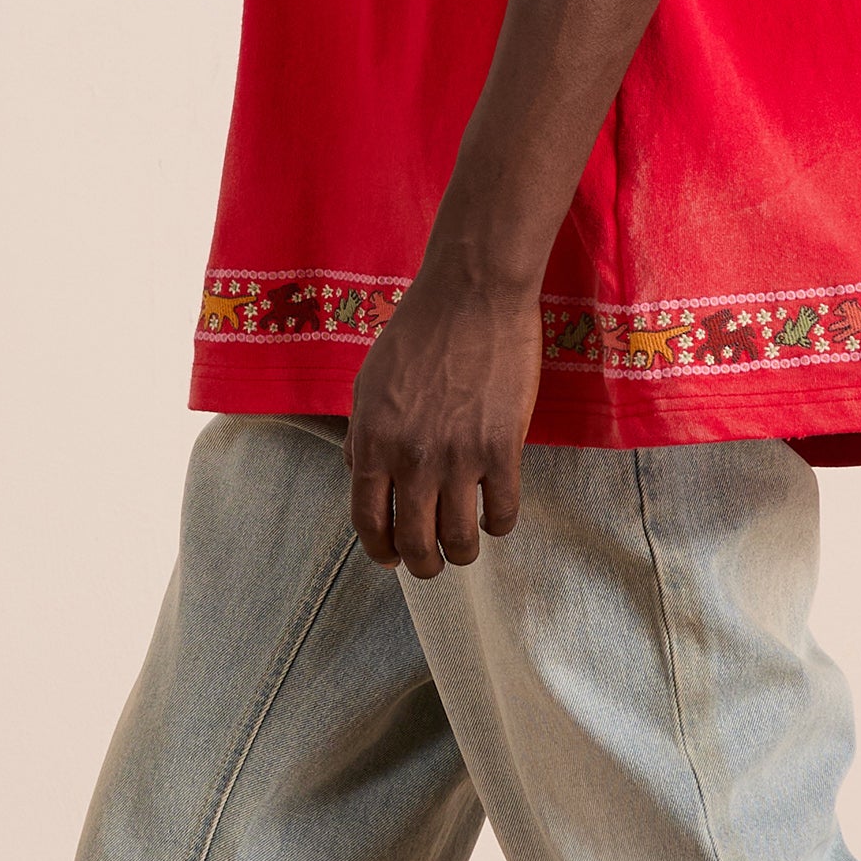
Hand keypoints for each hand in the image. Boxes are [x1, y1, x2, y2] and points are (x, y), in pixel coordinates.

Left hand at [347, 272, 540, 573]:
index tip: (391, 560)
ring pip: (460, 538)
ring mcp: (458, 456)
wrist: (472, 295)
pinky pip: (503, 512)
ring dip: (462, 552)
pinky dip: (499, 525)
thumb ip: (360, 434)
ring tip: (467, 546)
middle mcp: (410, 458)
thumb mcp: (369, 382)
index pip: (368, 520)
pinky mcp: (502, 448)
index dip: (379, 549)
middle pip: (414, 542)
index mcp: (371, 441)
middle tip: (432, 566)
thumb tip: (357, 475)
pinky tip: (497, 515)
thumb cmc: (419, 331)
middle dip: (423, 565)